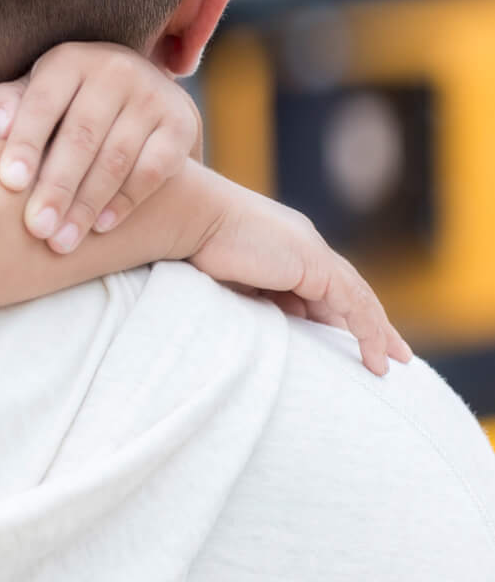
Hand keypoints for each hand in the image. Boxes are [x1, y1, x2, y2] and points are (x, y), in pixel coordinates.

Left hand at [0, 42, 198, 253]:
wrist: (135, 91)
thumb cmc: (63, 101)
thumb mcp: (31, 93)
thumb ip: (5, 104)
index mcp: (68, 61)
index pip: (42, 104)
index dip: (25, 143)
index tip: (9, 184)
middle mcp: (114, 69)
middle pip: (81, 137)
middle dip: (57, 187)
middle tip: (37, 229)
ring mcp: (152, 95)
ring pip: (117, 158)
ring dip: (88, 204)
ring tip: (61, 240)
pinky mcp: (181, 122)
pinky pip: (154, 169)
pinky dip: (126, 200)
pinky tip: (101, 226)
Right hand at [187, 172, 411, 375]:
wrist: (192, 218)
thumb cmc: (195, 245)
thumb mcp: (234, 279)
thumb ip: (258, 295)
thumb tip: (279, 320)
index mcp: (282, 250)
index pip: (319, 287)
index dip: (336, 315)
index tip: (343, 339)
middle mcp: (302, 249)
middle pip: (345, 293)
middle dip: (368, 324)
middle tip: (388, 354)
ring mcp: (313, 255)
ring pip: (355, 300)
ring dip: (376, 333)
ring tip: (388, 364)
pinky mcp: (318, 266)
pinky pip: (354, 305)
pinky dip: (369, 332)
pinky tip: (376, 358)